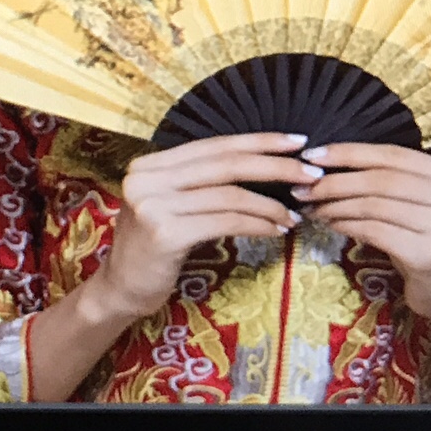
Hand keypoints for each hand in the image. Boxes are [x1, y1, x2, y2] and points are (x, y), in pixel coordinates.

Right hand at [92, 133, 312, 324]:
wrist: (120, 289)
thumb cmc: (153, 248)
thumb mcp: (170, 204)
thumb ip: (200, 183)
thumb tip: (260, 166)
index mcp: (151, 164)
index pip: (215, 145)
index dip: (258, 141)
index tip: (295, 141)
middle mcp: (148, 177)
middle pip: (225, 164)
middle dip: (275, 166)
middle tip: (311, 173)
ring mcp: (153, 204)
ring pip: (229, 195)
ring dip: (271, 204)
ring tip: (294, 214)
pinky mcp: (164, 233)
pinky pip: (225, 222)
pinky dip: (257, 224)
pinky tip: (275, 230)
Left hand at [297, 142, 430, 319]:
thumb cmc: (429, 238)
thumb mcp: (420, 202)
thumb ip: (389, 178)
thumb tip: (328, 160)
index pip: (396, 155)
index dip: (352, 153)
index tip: (315, 154)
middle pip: (383, 179)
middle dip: (337, 180)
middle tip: (304, 184)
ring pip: (376, 205)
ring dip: (337, 204)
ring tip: (313, 205)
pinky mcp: (428, 255)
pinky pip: (375, 231)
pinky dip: (347, 224)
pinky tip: (331, 224)